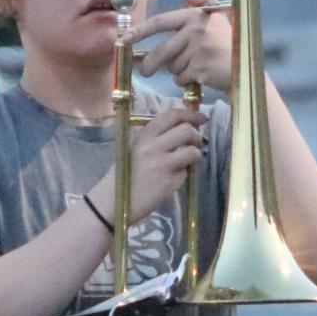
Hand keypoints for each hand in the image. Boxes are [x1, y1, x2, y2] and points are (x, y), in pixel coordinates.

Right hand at [99, 104, 210, 226]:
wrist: (113, 201)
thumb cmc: (126, 174)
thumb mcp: (137, 149)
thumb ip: (158, 138)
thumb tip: (185, 130)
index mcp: (144, 135)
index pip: (172, 115)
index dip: (191, 114)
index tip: (203, 118)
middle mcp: (153, 146)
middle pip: (186, 130)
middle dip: (197, 135)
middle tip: (197, 143)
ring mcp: (162, 164)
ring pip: (192, 151)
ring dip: (195, 154)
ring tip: (188, 160)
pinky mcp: (169, 181)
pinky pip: (187, 172)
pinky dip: (185, 173)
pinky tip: (174, 177)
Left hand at [132, 0, 233, 92]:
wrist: (244, 67)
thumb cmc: (229, 43)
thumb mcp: (219, 16)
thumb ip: (205, 0)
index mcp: (195, 16)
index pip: (161, 22)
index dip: (141, 30)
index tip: (126, 39)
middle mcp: (196, 30)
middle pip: (161, 51)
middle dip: (149, 65)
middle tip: (145, 72)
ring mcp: (199, 49)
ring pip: (171, 66)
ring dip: (177, 72)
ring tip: (193, 68)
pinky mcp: (201, 67)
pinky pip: (180, 78)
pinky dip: (185, 81)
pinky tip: (199, 77)